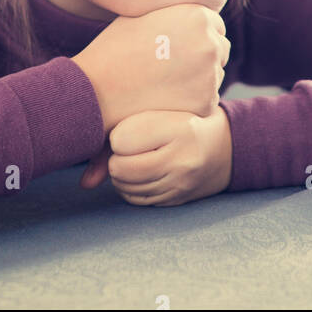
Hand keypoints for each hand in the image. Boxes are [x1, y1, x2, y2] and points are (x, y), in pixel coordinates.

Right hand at [71, 4, 230, 132]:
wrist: (97, 90)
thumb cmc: (116, 48)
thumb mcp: (146, 13)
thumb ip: (176, 11)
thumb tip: (192, 12)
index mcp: (198, 15)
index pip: (215, 25)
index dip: (197, 36)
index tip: (178, 47)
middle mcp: (210, 42)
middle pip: (220, 49)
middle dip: (203, 57)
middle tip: (173, 68)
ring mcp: (210, 74)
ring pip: (215, 75)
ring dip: (199, 79)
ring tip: (166, 83)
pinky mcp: (205, 102)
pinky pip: (208, 100)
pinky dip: (192, 102)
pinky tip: (167, 99)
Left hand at [79, 108, 233, 205]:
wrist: (226, 147)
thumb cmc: (186, 120)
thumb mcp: (164, 111)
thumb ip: (123, 130)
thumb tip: (85, 183)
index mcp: (179, 127)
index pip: (122, 139)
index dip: (116, 134)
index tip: (126, 129)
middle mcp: (182, 159)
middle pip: (120, 169)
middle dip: (115, 159)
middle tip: (126, 148)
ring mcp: (180, 184)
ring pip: (126, 188)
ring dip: (121, 175)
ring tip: (133, 159)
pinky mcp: (177, 200)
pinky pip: (138, 201)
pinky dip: (131, 189)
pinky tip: (140, 174)